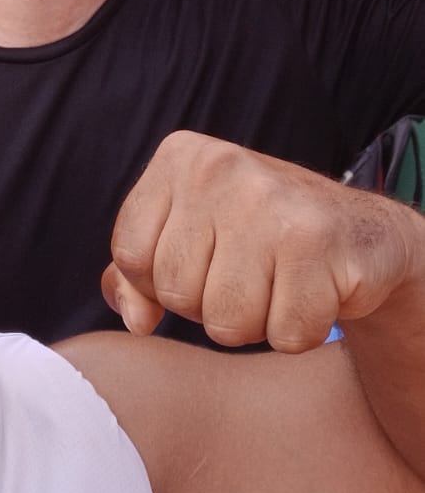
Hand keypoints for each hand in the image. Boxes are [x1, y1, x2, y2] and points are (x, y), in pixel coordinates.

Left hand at [101, 131, 421, 351]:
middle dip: (209, 305)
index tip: (202, 263)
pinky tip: (312, 293)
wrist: (362, 233)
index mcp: (181, 157)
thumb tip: (135, 319)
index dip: (159, 282)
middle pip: (175, 293)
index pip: (130, 255)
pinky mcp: (317, 241)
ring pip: (225, 322)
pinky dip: (298, 333)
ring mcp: (270, 202)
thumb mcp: (189, 237)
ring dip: (255, 323)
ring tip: (279, 283)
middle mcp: (222, 168)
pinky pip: (284, 335)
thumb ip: (138, 275)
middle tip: (250, 274)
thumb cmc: (260, 238)